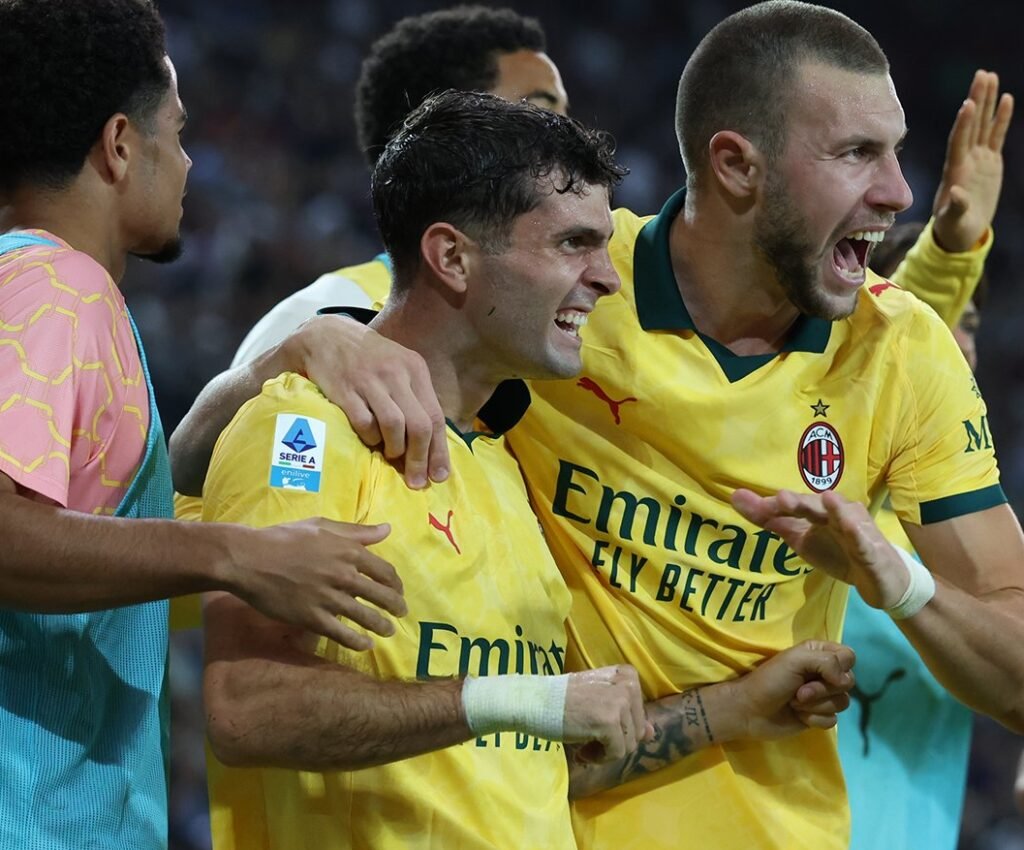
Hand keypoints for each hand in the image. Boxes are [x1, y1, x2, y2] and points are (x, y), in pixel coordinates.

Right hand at [227, 518, 406, 650]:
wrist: (250, 558)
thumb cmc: (284, 538)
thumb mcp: (322, 526)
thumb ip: (356, 531)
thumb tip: (387, 530)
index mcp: (349, 551)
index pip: (384, 571)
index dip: (396, 584)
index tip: (398, 590)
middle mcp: (344, 575)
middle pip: (381, 596)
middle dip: (396, 606)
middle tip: (401, 613)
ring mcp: (329, 598)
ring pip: (366, 617)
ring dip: (382, 626)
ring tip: (388, 632)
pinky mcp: (312, 618)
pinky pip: (342, 634)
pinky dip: (358, 642)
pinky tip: (365, 645)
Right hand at [284, 314, 448, 488]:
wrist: (324, 335)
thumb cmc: (367, 358)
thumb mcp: (398, 367)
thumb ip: (415, 398)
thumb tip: (431, 443)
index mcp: (415, 369)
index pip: (436, 416)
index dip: (439, 450)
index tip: (440, 475)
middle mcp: (397, 373)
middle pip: (419, 425)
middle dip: (421, 459)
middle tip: (416, 480)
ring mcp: (370, 381)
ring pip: (395, 426)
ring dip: (395, 449)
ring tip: (391, 456)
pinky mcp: (345, 390)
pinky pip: (365, 424)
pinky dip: (370, 438)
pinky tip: (370, 440)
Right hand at [563, 665, 652, 762]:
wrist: (536, 701)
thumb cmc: (565, 700)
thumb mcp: (601, 701)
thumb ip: (629, 716)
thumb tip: (653, 733)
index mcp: (627, 675)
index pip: (639, 714)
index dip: (621, 726)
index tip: (599, 724)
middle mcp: (627, 686)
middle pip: (636, 731)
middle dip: (614, 741)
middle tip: (589, 737)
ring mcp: (619, 703)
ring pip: (628, 745)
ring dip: (606, 751)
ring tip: (584, 744)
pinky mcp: (609, 723)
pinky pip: (617, 753)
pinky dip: (599, 758)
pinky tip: (582, 751)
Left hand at [721, 640, 855, 740]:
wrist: (751, 711)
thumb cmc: (770, 680)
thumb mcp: (796, 660)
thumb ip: (826, 661)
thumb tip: (845, 681)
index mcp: (819, 653)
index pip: (849, 656)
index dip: (839, 667)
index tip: (821, 673)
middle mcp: (824, 673)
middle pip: (848, 682)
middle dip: (822, 689)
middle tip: (799, 691)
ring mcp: (822, 696)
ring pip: (842, 702)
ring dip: (816, 705)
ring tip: (795, 703)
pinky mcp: (819, 716)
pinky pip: (833, 720)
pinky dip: (814, 719)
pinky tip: (798, 716)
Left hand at [731, 488, 909, 609]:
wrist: (881, 581)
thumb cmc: (839, 552)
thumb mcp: (800, 539)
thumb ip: (772, 520)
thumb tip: (737, 498)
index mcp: (817, 511)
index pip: (792, 505)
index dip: (771, 505)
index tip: (743, 501)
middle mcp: (836, 513)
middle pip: (814, 506)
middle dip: (798, 502)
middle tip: (780, 498)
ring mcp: (856, 528)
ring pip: (843, 516)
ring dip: (832, 508)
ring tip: (825, 498)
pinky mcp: (872, 548)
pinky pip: (864, 539)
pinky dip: (857, 531)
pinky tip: (849, 525)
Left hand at [931, 69, 1013, 252]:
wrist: (960, 231)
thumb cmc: (952, 228)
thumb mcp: (952, 220)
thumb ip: (955, 207)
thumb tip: (957, 193)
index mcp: (954, 170)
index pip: (959, 142)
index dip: (963, 123)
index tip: (967, 103)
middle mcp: (965, 159)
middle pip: (972, 124)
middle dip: (977, 100)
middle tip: (981, 75)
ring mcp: (978, 158)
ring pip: (983, 124)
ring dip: (987, 101)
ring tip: (990, 76)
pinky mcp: (990, 162)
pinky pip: (995, 135)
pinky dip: (1000, 118)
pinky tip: (1006, 98)